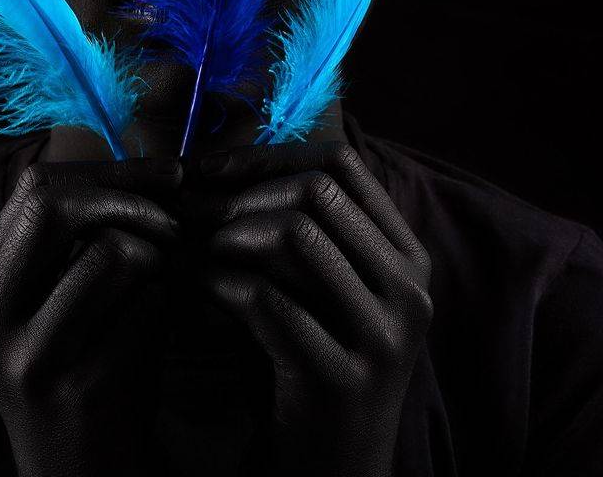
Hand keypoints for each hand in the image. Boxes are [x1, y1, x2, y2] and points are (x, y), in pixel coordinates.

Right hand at [0, 156, 182, 476]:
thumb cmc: (98, 375)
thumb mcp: (71, 304)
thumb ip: (84, 239)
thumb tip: (146, 162)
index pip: (35, 186)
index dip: (109, 169)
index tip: (167, 174)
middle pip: (54, 202)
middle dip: (130, 196)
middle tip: (179, 213)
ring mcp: (25, 356)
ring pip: (109, 249)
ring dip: (162, 253)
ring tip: (176, 276)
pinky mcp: (75, 386)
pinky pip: (144, 305)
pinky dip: (172, 299)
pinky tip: (174, 321)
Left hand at [183, 140, 432, 476]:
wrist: (335, 470)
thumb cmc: (314, 369)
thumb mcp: (328, 295)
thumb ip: (305, 233)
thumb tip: (224, 162)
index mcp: (410, 259)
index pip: (341, 164)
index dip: (268, 158)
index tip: (210, 172)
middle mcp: (411, 291)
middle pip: (316, 192)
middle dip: (242, 195)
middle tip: (191, 213)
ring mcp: (382, 336)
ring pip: (294, 235)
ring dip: (230, 236)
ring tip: (196, 251)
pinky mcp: (340, 378)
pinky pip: (267, 301)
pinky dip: (220, 286)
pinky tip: (199, 292)